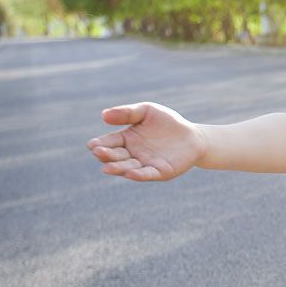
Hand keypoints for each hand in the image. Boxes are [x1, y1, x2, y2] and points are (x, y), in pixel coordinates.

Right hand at [86, 102, 206, 180]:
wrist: (193, 136)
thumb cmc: (167, 122)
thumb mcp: (147, 111)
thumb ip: (127, 113)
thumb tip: (103, 115)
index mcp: (126, 139)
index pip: (109, 142)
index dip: (100, 144)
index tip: (92, 145)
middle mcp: (132, 154)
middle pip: (115, 156)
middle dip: (106, 155)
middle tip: (99, 153)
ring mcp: (145, 164)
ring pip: (128, 167)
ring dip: (118, 168)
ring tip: (107, 168)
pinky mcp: (160, 172)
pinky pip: (147, 174)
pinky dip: (139, 175)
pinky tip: (131, 173)